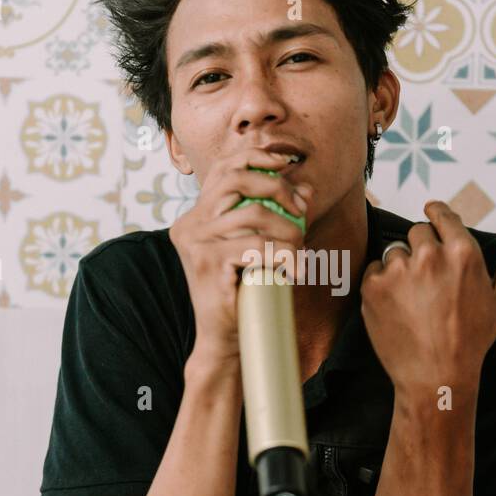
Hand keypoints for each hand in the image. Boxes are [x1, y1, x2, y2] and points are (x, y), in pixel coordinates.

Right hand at [169, 149, 313, 363]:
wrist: (225, 338)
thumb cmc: (244, 292)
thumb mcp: (262, 247)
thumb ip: (278, 216)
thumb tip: (305, 188)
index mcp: (197, 216)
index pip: (223, 169)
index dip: (255, 157)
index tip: (285, 164)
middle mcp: (190, 224)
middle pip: (235, 180)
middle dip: (277, 188)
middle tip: (302, 210)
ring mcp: (195, 242)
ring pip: (253, 214)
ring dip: (287, 230)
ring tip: (299, 249)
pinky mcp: (208, 261)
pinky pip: (256, 246)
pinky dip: (284, 255)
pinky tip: (295, 270)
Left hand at [360, 201, 495, 396]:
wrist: (436, 378)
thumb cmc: (474, 340)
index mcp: (463, 252)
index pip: (441, 214)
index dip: (437, 217)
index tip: (433, 219)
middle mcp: (429, 255)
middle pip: (417, 233)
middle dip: (423, 250)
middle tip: (431, 283)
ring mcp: (398, 270)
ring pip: (395, 251)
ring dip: (402, 268)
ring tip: (416, 300)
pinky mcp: (373, 286)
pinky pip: (374, 270)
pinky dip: (382, 285)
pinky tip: (398, 308)